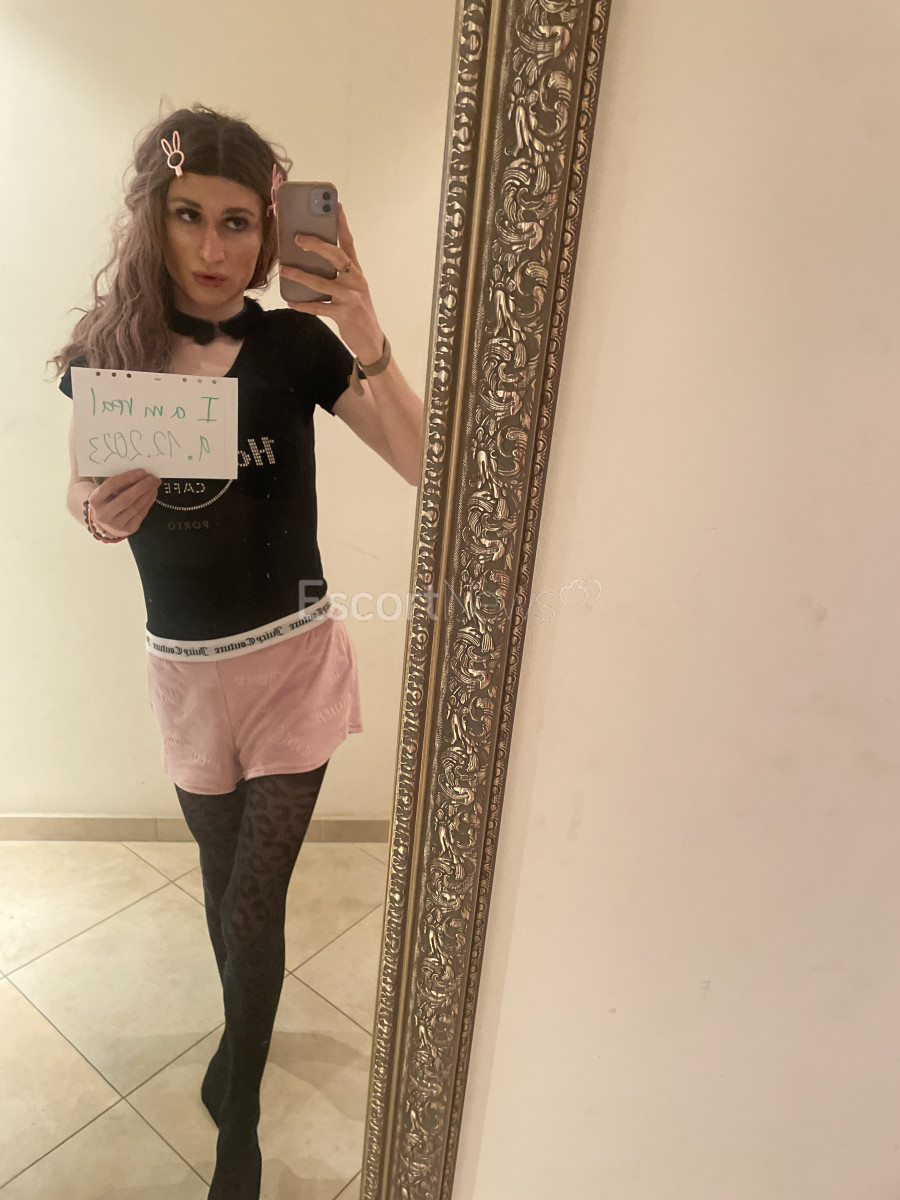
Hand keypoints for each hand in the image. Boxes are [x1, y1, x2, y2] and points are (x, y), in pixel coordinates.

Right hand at [89, 470, 160, 536]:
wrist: (105, 522)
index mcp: (95, 500)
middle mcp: (103, 514)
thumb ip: (120, 483)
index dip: (127, 478)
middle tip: (152, 478)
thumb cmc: (108, 500)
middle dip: (141, 487)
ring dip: (148, 494)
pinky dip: (149, 502)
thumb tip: (141, 475)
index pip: (111, 486)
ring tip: (155, 484)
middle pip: (125, 499)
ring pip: (135, 507)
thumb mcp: (108, 491)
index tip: (141, 471)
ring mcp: (115, 524)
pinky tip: (153, 494)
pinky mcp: (128, 530)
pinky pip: (141, 514)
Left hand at [280, 203, 384, 361]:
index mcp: (357, 272)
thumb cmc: (357, 310)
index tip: (335, 205)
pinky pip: (318, 308)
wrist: (371, 340)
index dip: (342, 224)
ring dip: (301, 276)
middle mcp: (355, 281)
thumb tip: (310, 261)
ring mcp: (350, 298)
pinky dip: (303, 305)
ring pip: (322, 283)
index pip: (349, 243)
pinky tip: (291, 301)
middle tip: (298, 237)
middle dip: (317, 245)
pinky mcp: (343, 314)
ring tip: (284, 269)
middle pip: (336, 257)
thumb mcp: (352, 289)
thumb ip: (337, 275)